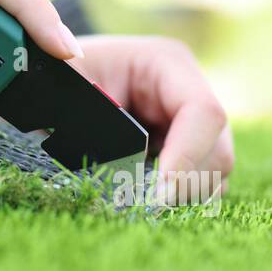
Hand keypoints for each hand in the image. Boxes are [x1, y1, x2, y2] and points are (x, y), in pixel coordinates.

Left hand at [71, 35, 233, 202]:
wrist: (53, 78)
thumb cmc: (60, 73)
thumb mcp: (65, 81)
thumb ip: (82, 108)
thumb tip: (111, 144)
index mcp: (167, 63)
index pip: (203, 112)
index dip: (188, 156)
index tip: (159, 193)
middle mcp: (189, 89)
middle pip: (218, 148)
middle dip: (185, 183)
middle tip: (145, 207)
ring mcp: (192, 121)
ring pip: (215, 171)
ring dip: (183, 194)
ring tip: (141, 204)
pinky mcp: (186, 146)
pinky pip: (201, 181)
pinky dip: (179, 198)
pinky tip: (146, 200)